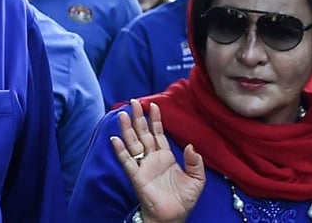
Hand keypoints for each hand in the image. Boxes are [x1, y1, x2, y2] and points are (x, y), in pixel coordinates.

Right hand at [111, 99, 204, 222]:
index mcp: (166, 156)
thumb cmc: (184, 199)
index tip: (153, 104)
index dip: (156, 119)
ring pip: (133, 143)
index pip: (158, 133)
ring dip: (128, 129)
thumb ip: (195, 162)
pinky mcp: (137, 176)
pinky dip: (120, 151)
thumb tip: (191, 146)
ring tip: (123, 114)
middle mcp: (152, 158)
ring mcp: (143, 166)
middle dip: (139, 117)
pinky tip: (115, 139)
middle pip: (143, 133)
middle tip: (134, 101)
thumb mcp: (196, 180)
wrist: (173, 217)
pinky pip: (127, 161)